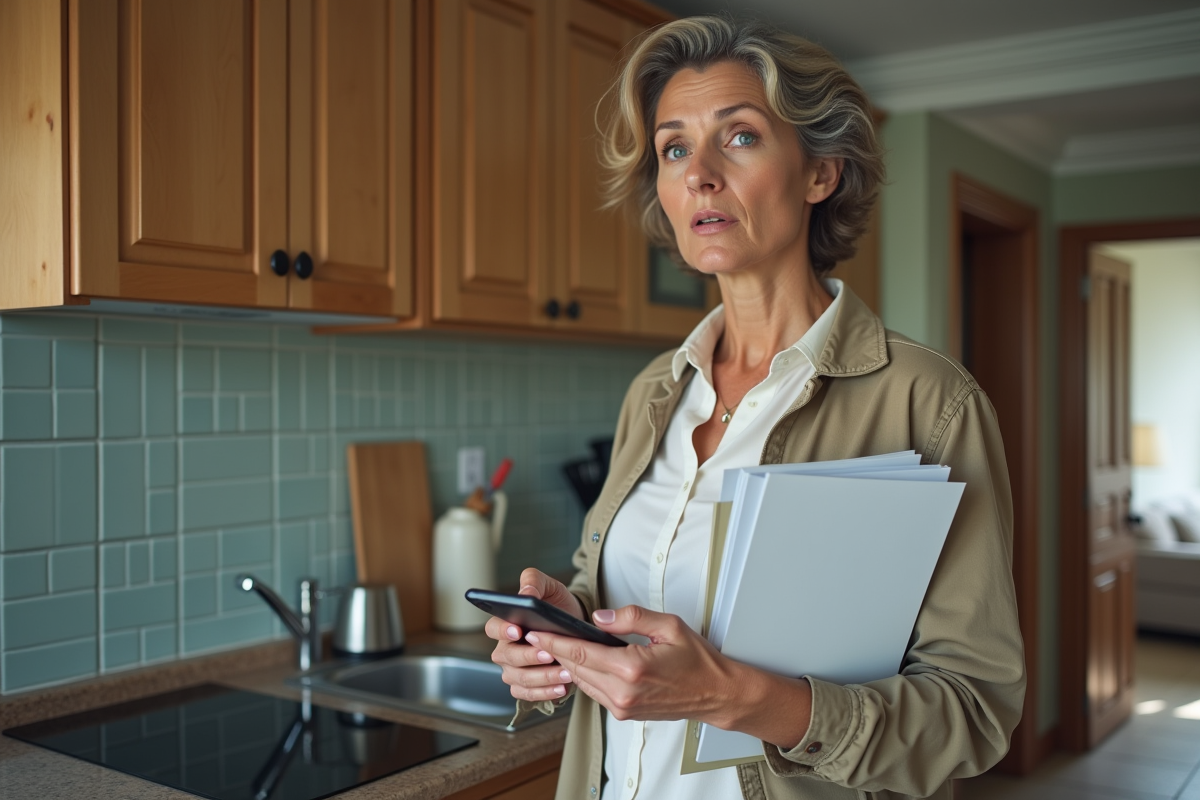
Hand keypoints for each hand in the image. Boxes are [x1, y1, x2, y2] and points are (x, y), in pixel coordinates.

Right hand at [484, 568, 585, 702]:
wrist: (574, 625)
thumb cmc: (557, 605)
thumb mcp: (550, 587)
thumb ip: (533, 582)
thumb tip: (525, 594)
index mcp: (506, 624)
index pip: (493, 628)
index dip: (502, 630)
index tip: (517, 630)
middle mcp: (505, 649)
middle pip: (507, 657)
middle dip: (528, 656)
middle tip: (549, 653)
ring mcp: (513, 669)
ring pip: (519, 678)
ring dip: (542, 677)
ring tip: (566, 672)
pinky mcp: (525, 686)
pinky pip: (528, 695)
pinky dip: (544, 693)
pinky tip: (562, 688)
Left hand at [526, 604, 734, 722]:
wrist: (715, 694)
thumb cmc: (697, 661)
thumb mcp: (668, 626)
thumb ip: (631, 618)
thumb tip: (599, 618)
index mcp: (632, 668)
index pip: (581, 652)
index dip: (554, 642)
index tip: (535, 632)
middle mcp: (624, 692)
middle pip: (577, 668)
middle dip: (556, 651)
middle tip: (540, 634)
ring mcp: (623, 707)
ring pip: (583, 682)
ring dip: (570, 665)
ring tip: (558, 646)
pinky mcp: (625, 714)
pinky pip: (595, 693)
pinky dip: (586, 677)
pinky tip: (583, 663)